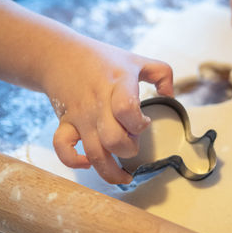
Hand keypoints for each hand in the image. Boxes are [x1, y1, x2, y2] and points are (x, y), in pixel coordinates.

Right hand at [43, 36, 172, 183]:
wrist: (60, 55)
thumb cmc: (103, 59)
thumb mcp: (136, 60)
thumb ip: (162, 73)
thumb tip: (171, 96)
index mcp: (118, 85)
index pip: (127, 110)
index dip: (140, 123)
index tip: (145, 121)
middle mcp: (98, 103)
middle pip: (114, 140)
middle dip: (129, 149)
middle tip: (132, 139)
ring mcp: (80, 116)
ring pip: (94, 153)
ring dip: (111, 172)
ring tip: (124, 177)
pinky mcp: (64, 123)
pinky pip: (63, 148)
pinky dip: (74, 162)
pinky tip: (88, 162)